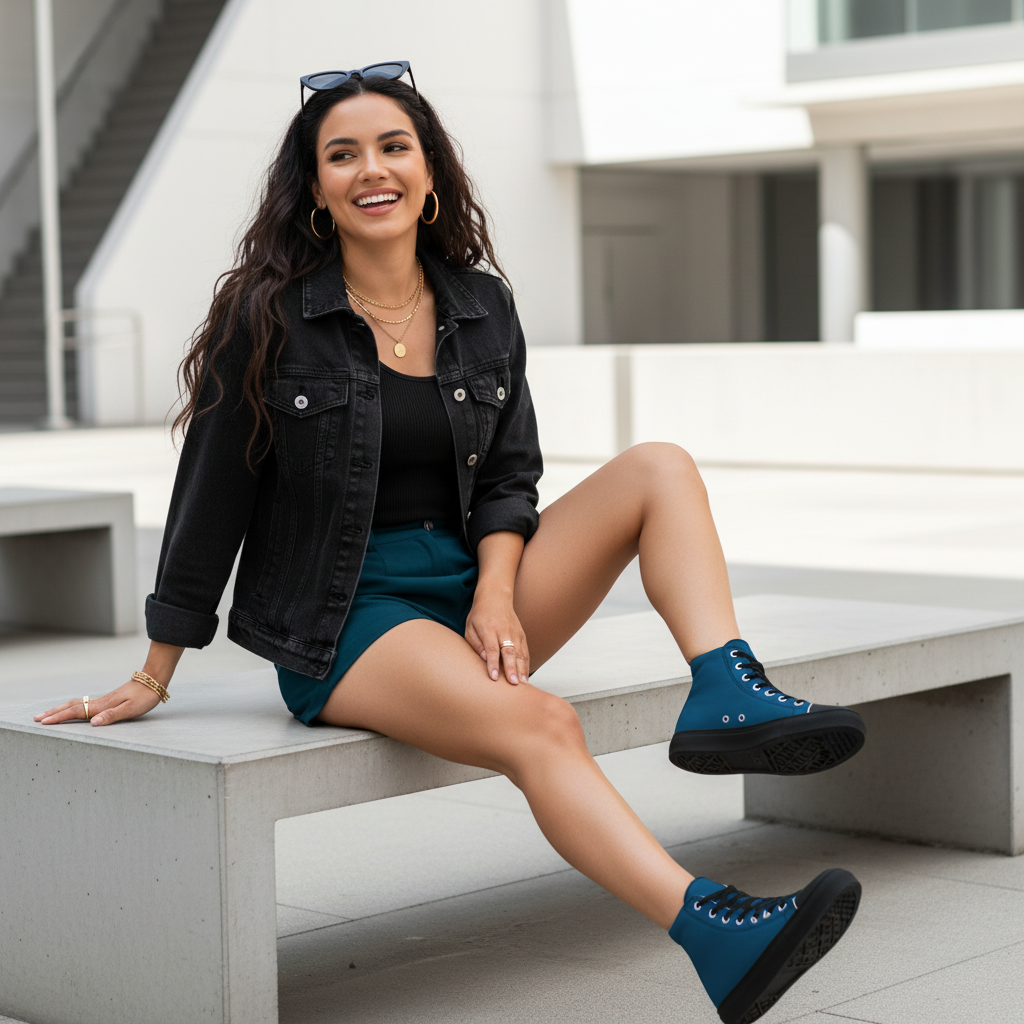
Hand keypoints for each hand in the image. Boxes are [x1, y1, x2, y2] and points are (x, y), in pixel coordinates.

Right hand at [34, 677, 162, 726]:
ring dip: (61, 709)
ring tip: (48, 714)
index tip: (43, 722)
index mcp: (103, 705)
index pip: (77, 712)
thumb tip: (93, 723)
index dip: (59, 717)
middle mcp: (101, 702)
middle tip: (36, 718)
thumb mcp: (132, 709)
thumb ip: (112, 716)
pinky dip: (73, 707)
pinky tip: (72, 709)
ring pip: (77, 704)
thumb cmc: (145, 697)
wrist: (154, 680)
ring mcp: (104, 699)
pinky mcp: (109, 699)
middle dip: (54, 713)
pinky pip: (85, 703)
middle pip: (72, 706)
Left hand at [465, 587, 529, 684]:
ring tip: (522, 684)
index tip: (494, 677)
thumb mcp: (470, 628)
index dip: (493, 663)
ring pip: (520, 653)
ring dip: (521, 669)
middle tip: (513, 683)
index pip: (492, 648)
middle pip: (509, 651)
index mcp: (488, 628)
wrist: (496, 597)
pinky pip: (525, 652)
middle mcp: (504, 631)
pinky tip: (525, 677)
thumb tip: (484, 660)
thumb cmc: (480, 615)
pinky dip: (526, 665)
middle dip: (511, 668)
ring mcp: (515, 633)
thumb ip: (476, 644)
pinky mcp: (522, 635)